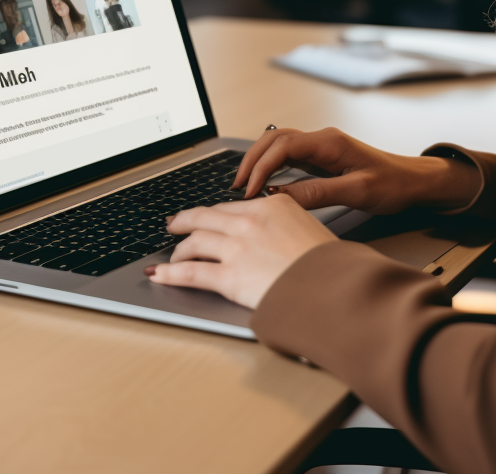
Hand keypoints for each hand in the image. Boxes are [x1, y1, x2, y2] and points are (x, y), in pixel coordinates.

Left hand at [145, 194, 335, 308]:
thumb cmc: (330, 266)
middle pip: (206, 216)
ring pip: (194, 242)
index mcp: (273, 205)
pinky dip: (171, 274)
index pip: (231, 207)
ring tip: (172, 258)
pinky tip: (160, 276)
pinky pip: (191, 272)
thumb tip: (275, 237)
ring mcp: (238, 246)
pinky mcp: (230, 275)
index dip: (212, 214)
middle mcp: (251, 220)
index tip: (204, 217)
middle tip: (175, 226)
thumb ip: (286, 227)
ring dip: (179, 251)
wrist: (335, 289)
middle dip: (185, 221)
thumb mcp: (310, 230)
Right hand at [234, 126, 480, 213]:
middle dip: (251, 161)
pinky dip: (271, 168)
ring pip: (278, 146)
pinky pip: (288, 157)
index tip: (249, 190)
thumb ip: (317, 193)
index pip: (282, 146)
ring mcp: (320, 148)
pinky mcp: (321, 158)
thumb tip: (280, 197)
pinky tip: (264, 185)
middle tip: (236, 187)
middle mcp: (321, 140)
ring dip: (259, 162)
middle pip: (273, 140)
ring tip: (244, 186)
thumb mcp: (357, 193)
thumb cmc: (393, 184)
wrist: (415, 181)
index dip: (261, 166)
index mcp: (329, 142)